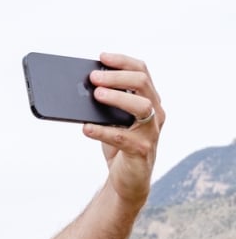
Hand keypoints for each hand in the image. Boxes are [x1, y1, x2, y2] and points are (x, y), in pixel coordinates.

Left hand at [85, 52, 164, 208]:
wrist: (128, 181)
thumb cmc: (120, 146)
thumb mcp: (113, 121)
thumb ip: (106, 105)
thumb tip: (81, 88)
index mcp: (151, 100)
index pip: (142, 72)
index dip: (122, 62)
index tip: (101, 57)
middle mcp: (156, 113)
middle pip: (142, 84)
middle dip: (116, 77)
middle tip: (93, 77)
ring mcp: (151, 132)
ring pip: (141, 106)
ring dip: (117, 97)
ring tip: (96, 95)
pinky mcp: (141, 151)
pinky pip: (122, 137)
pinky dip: (103, 131)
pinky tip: (86, 128)